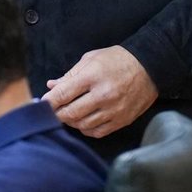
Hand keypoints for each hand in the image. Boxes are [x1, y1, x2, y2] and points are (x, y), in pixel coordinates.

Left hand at [42, 45, 157, 137]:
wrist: (149, 67)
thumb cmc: (117, 60)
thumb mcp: (91, 59)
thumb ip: (70, 74)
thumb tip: (52, 86)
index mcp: (92, 76)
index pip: (63, 94)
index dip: (49, 101)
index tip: (42, 103)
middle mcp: (103, 95)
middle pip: (70, 113)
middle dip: (57, 114)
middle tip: (52, 111)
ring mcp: (113, 110)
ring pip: (82, 125)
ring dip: (71, 121)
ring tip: (68, 114)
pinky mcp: (122, 120)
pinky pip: (97, 132)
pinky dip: (86, 129)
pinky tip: (84, 121)